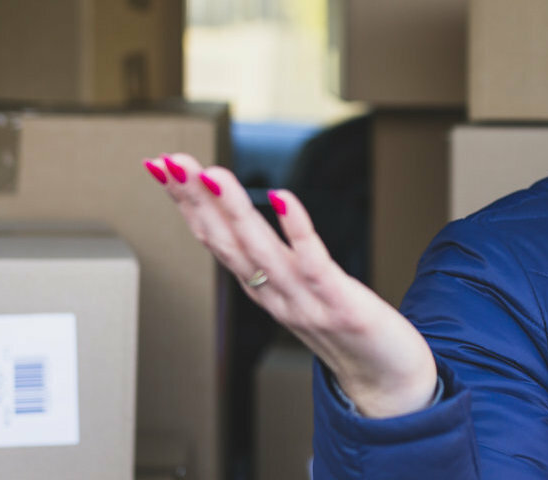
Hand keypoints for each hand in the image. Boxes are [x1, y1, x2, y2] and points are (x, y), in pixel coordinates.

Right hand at [145, 154, 437, 417]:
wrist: (386, 384)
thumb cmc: (347, 332)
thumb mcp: (299, 291)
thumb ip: (273, 260)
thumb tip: (251, 224)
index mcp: (263, 287)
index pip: (216, 238)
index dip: (187, 203)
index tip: (162, 167)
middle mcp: (274, 294)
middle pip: (226, 242)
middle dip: (194, 200)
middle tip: (169, 162)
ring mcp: (304, 301)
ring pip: (259, 251)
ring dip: (233, 210)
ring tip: (212, 175)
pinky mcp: (340, 304)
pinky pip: (313, 263)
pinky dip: (296, 230)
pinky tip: (284, 198)